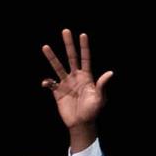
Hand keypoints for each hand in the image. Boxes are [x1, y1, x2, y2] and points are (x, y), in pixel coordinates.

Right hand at [41, 29, 111, 149]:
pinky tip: (46, 83)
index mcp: (86, 77)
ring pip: (58, 67)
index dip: (84, 47)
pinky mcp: (57, 92)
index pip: (85, 58)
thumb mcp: (100, 98)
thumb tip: (110, 73)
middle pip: (71, 57)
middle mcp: (76, 77)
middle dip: (68, 45)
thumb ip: (102, 85)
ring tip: (45, 47)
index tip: (83, 34)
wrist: (81, 124)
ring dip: (52, 57)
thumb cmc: (93, 111)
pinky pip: (50, 83)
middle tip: (65, 31)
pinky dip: (47, 82)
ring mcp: (66, 83)